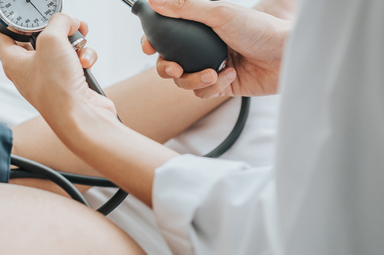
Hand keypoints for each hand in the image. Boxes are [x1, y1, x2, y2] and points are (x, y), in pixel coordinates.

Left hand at [0, 14, 115, 117]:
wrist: (82, 117)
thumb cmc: (58, 90)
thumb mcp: (52, 40)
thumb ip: (58, 22)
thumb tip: (69, 21)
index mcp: (13, 62)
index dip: (4, 21)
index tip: (15, 13)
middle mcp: (28, 71)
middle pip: (35, 39)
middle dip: (53, 27)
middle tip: (63, 22)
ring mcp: (49, 77)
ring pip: (60, 47)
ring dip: (74, 41)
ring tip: (79, 43)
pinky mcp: (68, 82)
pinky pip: (75, 59)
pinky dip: (83, 57)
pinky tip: (84, 63)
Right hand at [141, 0, 291, 97]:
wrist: (287, 54)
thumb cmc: (260, 28)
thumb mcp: (220, 13)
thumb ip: (185, 7)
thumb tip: (154, 0)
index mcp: (199, 28)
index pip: (166, 36)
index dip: (153, 42)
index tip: (149, 47)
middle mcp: (202, 48)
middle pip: (167, 63)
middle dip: (166, 67)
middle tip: (175, 67)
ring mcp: (210, 67)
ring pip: (183, 81)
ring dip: (195, 79)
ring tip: (214, 72)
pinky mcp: (221, 86)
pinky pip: (202, 93)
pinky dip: (214, 86)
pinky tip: (231, 75)